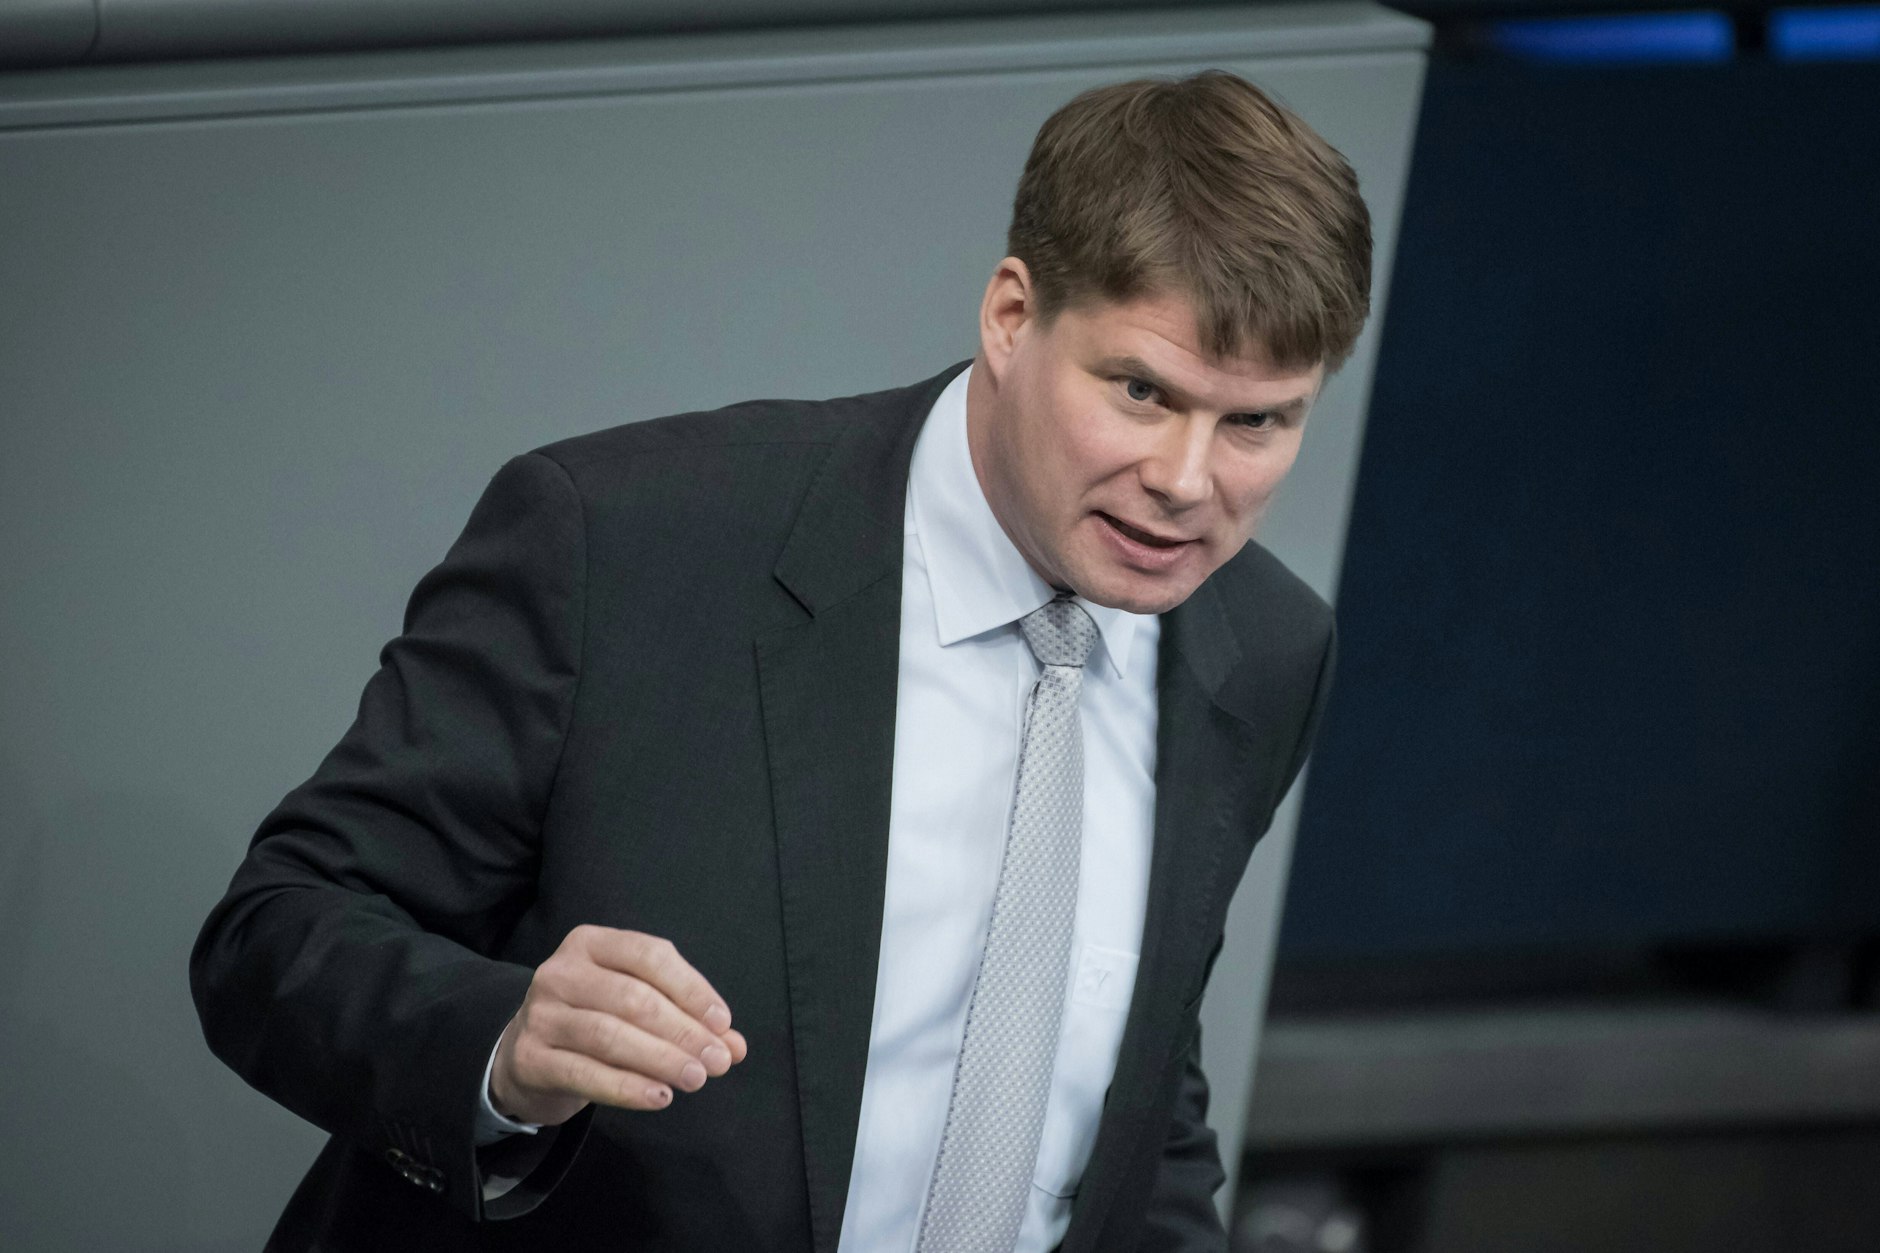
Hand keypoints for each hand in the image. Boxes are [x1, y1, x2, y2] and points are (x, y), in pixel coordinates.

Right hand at [489, 924, 747, 1125]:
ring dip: (661, 1059)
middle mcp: (560, 972)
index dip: (692, 989)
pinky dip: (627, 1087)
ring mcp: (541, 1015)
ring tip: (696, 1079)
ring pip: (610, 1036)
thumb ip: (685, 1019)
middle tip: (717, 1061)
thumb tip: (734, 1046)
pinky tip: (660, 1096)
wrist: (526, 1057)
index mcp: (591, 943)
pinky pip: (585, 1073)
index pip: (650, 956)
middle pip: (634, 999)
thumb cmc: (594, 1020)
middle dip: (683, 1031)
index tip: (723, 1023)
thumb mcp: (636, 1007)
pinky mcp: (530, 1058)